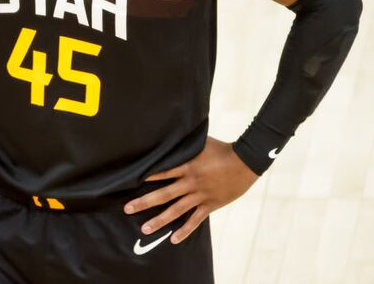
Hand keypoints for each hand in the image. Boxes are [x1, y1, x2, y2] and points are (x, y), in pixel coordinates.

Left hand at [123, 137, 258, 243]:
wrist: (246, 162)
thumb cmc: (222, 148)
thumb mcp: (200, 142)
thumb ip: (184, 144)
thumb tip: (169, 133)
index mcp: (187, 166)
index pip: (162, 172)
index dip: (146, 177)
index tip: (130, 182)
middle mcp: (191, 183)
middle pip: (163, 194)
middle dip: (144, 202)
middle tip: (127, 209)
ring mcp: (200, 196)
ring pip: (176, 211)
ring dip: (160, 220)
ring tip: (144, 229)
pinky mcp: (210, 205)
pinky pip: (195, 220)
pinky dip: (185, 231)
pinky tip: (173, 239)